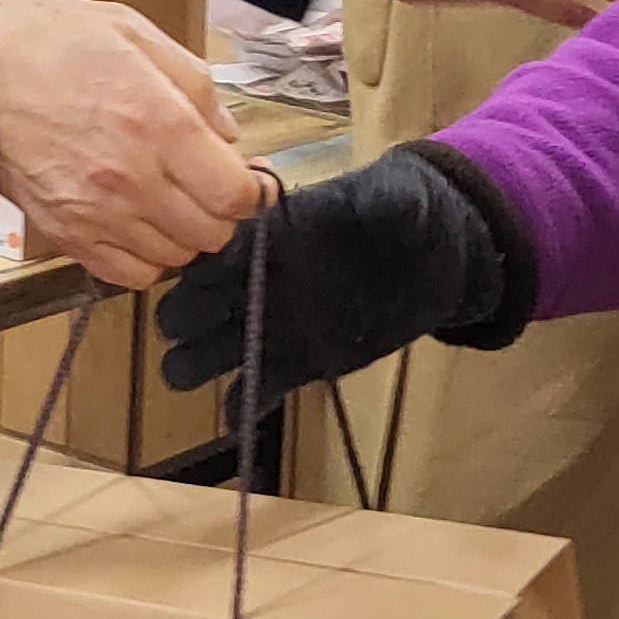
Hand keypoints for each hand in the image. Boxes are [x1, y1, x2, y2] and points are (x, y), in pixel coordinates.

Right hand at [0, 0, 259, 291]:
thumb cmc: (45, 41)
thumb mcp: (131, 31)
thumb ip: (192, 82)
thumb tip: (228, 132)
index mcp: (159, 123)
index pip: (236, 194)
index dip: (250, 189)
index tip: (246, 178)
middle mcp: (132, 178)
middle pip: (212, 233)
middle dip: (218, 210)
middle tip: (203, 184)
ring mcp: (96, 213)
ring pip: (174, 258)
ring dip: (181, 233)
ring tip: (165, 200)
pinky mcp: (64, 234)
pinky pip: (128, 274)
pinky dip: (143, 257)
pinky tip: (135, 223)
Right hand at [154, 147, 514, 393]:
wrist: (435, 259)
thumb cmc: (409, 214)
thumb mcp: (398, 198)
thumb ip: (374, 199)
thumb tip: (357, 198)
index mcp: (274, 236)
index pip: (218, 248)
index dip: (202, 261)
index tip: (198, 275)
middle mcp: (259, 282)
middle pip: (195, 301)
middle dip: (183, 314)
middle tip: (184, 327)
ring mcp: (274, 326)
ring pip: (209, 350)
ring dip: (193, 362)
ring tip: (189, 372)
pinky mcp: (296, 364)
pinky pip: (256, 390)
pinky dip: (242, 408)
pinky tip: (238, 421)